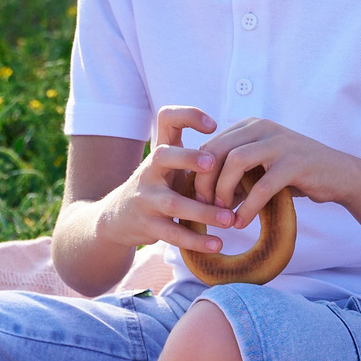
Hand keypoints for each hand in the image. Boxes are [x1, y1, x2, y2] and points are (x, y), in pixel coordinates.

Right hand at [92, 105, 247, 255]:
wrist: (117, 218)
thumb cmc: (157, 186)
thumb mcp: (170, 166)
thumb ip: (195, 157)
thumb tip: (243, 152)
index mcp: (161, 151)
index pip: (167, 118)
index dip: (188, 115)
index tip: (213, 126)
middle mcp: (150, 170)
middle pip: (163, 156)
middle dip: (188, 158)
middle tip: (213, 164)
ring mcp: (146, 198)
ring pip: (174, 204)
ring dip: (204, 212)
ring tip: (229, 219)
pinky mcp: (147, 225)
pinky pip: (173, 234)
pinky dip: (196, 240)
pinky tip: (217, 244)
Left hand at [189, 115, 360, 220]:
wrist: (339, 174)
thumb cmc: (295, 174)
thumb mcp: (261, 170)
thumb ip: (234, 177)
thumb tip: (203, 197)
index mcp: (251, 126)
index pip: (211, 144)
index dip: (199, 173)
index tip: (197, 198)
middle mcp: (262, 128)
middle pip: (217, 149)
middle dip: (205, 181)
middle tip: (204, 207)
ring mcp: (280, 143)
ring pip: (236, 161)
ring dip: (223, 190)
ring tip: (222, 213)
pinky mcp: (295, 163)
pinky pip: (262, 185)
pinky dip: (248, 206)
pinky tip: (242, 222)